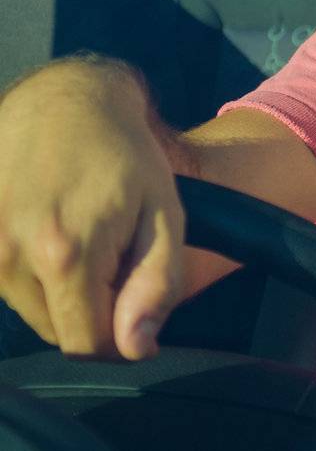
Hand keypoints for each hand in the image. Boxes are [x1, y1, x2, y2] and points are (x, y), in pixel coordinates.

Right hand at [0, 60, 184, 359]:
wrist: (66, 103)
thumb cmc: (125, 157)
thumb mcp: (164, 214)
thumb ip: (155, 283)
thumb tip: (136, 347)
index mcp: (65, 254)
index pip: (84, 344)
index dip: (118, 342)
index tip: (136, 312)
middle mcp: (11, 255)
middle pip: (55, 331)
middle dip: (91, 311)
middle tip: (115, 260)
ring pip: (29, 310)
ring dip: (61, 292)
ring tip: (86, 239)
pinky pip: (7, 283)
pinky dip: (33, 272)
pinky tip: (55, 233)